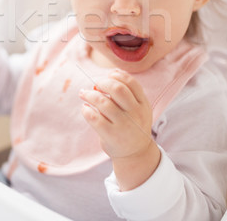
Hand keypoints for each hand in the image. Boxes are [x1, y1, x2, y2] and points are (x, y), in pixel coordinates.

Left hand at [79, 69, 159, 189]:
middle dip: (102, 83)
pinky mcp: (110, 135)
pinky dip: (86, 110)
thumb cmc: (133, 125)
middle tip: (95, 85)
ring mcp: (123, 125)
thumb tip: (112, 72)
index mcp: (143, 104)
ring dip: (89, 95)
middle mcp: (135, 113)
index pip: (131, 83)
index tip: (108, 76)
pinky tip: (85, 108)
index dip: (117, 75)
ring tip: (84, 94)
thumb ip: (129, 91)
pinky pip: (94, 118)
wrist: (135, 154)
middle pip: (117, 89)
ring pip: (103, 102)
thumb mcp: (139, 108)